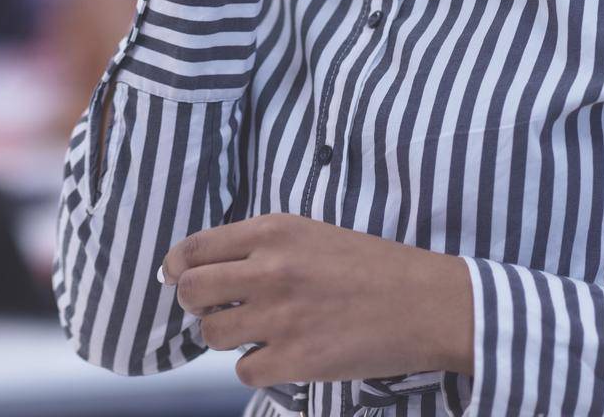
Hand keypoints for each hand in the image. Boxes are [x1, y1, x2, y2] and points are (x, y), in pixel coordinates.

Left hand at [161, 213, 473, 386]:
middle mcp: (270, 271)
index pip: (194, 248)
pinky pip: (244, 371)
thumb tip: (202, 265)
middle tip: (212, 309)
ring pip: (211, 335)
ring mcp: (281, 318)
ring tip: (255, 332)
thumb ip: (259, 246)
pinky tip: (280, 356)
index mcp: (272, 232)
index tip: (174, 277)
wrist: (429, 303)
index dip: (176, 266)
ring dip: (225, 337)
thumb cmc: (372, 266)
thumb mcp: (310, 233)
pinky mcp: (298, 360)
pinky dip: (256, 368)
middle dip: (193, 304)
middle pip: (192, 291)